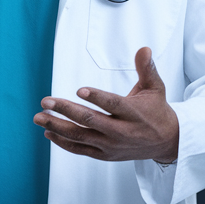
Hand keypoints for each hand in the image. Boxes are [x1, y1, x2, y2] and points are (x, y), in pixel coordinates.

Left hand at [34, 47, 178, 162]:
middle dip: (65, 111)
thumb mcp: (155, 87)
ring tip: (39, 117)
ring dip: (58, 127)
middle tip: (45, 101)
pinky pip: (81, 150)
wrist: (165, 142)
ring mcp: (112, 145)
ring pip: (81, 136)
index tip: (79, 90)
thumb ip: (147, 68)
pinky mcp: (105, 155)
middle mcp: (121, 131)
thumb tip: (144, 48)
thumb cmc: (156, 110)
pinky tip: (49, 132)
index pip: (113, 105)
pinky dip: (64, 142)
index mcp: (133, 113)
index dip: (97, 98)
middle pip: (90, 120)